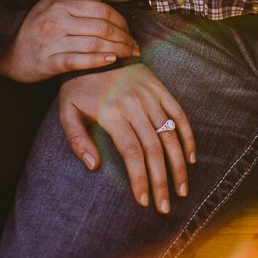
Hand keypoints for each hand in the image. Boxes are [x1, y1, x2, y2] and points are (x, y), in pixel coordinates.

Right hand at [0, 0, 139, 82]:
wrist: (3, 50)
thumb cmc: (32, 27)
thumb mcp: (49, 5)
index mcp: (60, 5)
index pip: (100, 8)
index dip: (120, 19)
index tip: (130, 30)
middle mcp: (57, 20)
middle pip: (101, 26)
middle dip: (124, 36)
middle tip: (135, 45)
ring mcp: (53, 42)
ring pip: (94, 43)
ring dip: (117, 49)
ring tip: (130, 54)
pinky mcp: (48, 62)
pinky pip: (78, 60)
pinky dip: (98, 60)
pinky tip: (112, 60)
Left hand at [60, 64, 195, 213]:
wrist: (96, 49)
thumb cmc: (79, 87)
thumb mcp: (67, 111)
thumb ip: (76, 140)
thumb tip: (93, 167)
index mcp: (112, 112)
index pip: (132, 152)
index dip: (140, 178)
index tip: (143, 201)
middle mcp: (134, 103)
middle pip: (154, 148)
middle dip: (161, 181)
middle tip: (165, 208)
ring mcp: (150, 95)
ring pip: (170, 134)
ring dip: (178, 165)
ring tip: (181, 190)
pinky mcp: (160, 88)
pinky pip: (179, 114)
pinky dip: (187, 136)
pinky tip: (190, 158)